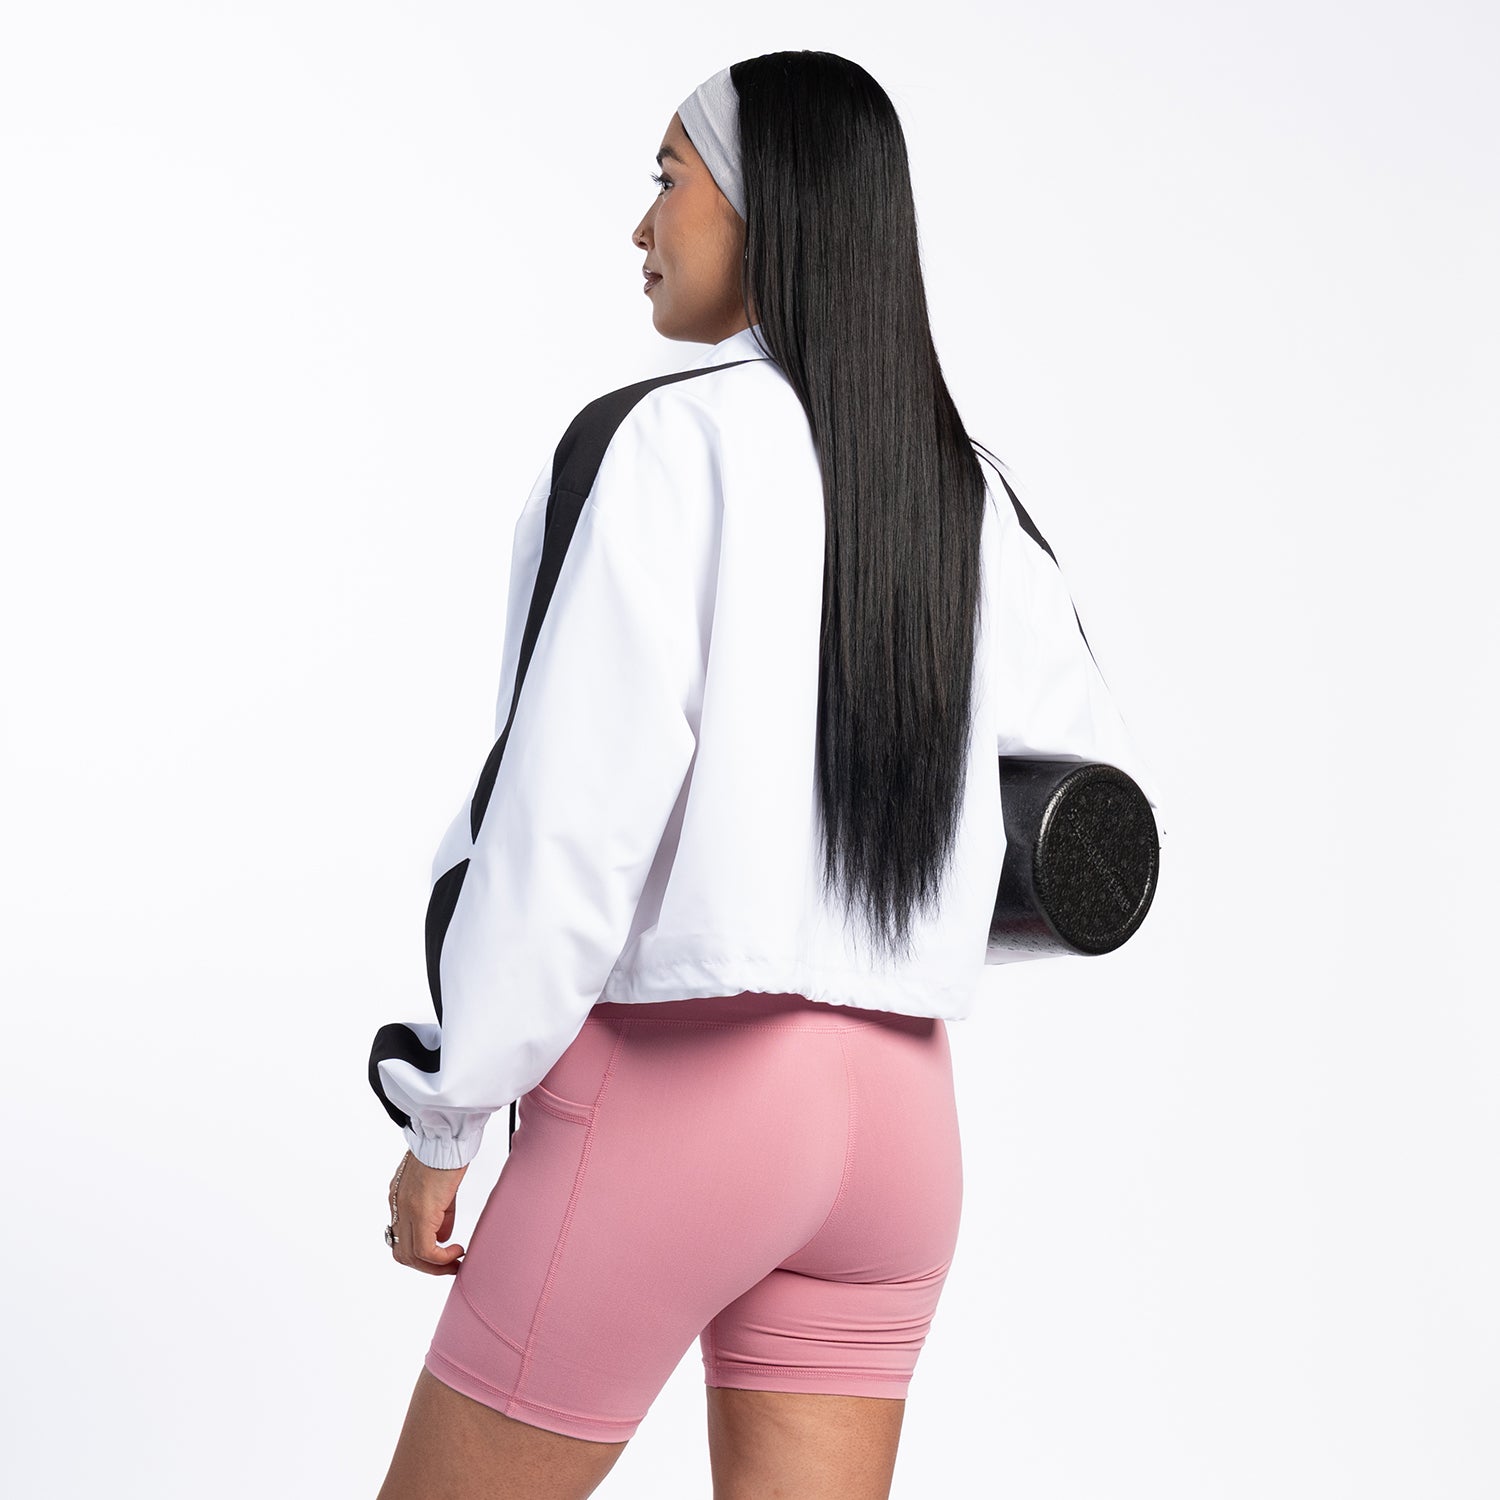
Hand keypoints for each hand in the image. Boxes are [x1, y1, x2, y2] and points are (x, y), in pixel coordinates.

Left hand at [387, 1151, 468, 1274]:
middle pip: (402, 1253)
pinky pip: (425, 1249)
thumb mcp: (441, 1187)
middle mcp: (398, 1206)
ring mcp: (406, 1210)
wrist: (445, 1136)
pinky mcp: (420, 1212)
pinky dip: (441, 1258)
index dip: (421, 1252)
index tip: (442, 1255)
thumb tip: (443, 1236)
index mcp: (399, 1198)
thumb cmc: (447, 1152)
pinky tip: (457, 1251)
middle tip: (449, 1266)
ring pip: (410, 1256)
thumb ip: (440, 1213)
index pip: (402, 1236)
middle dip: (427, 1266)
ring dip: (433, 1267)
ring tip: (454, 1263)